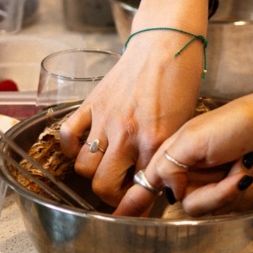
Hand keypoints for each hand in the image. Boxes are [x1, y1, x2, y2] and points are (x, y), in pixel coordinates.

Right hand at [59, 0, 209, 208]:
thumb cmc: (182, 81)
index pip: (138, 189)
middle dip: (111, 197)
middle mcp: (127, 134)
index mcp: (155, 141)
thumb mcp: (184, 124)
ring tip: (105, 168)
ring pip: (83, 166)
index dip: (136, 206)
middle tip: (120, 191)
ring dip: (92, 173)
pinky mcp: (92, 103)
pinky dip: (71, 147)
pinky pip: (69, 135)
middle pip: (103, 186)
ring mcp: (106, 119)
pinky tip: (83, 148)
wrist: (166, 43)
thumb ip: (167, 154)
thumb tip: (158, 183)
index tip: (136, 209)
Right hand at [114, 91, 252, 216]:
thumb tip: (166, 193)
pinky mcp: (235, 189)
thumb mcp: (192, 139)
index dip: (133, 200)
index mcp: (174, 154)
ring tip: (245, 164)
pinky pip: (234, 206)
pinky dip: (247, 188)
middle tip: (230, 169)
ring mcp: (214, 181)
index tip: (118, 217)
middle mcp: (190, 170)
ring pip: (213, 208)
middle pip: (188, 204)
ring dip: (233, 187)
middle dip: (214, 191)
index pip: (147, 182)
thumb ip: (167, 166)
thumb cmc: (234, 124)